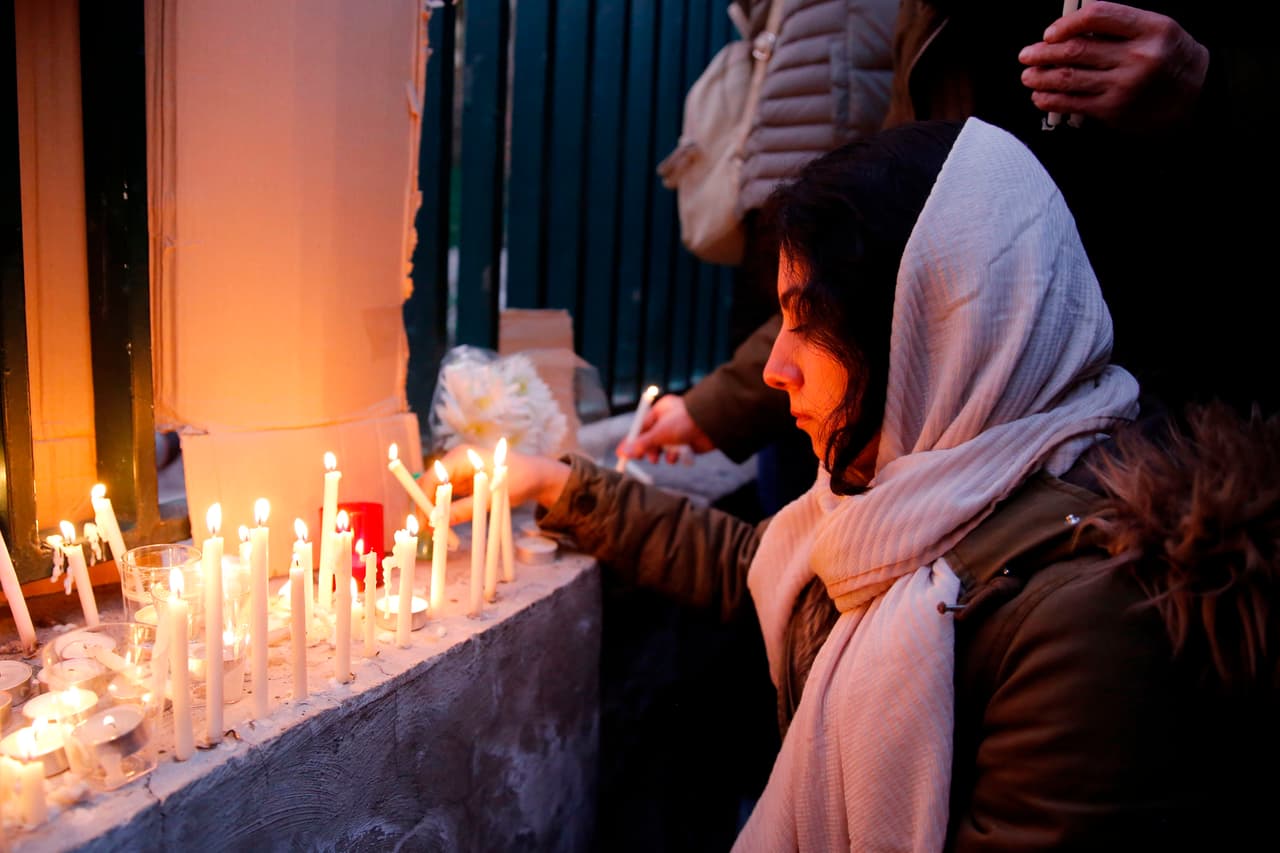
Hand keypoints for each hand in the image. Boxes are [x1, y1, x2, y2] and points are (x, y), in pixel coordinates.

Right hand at [424, 445, 571, 525]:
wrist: (536, 476)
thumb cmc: (519, 480)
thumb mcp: (492, 497)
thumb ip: (465, 508)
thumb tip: (439, 521)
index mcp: (460, 457)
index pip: (431, 478)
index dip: (424, 500)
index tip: (424, 522)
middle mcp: (455, 462)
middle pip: (429, 486)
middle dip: (426, 508)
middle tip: (427, 533)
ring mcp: (458, 472)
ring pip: (436, 493)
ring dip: (434, 512)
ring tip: (436, 534)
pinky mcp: (463, 482)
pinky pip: (446, 497)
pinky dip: (444, 511)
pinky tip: (445, 527)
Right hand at [616, 394, 714, 463]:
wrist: (713, 425)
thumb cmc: (685, 422)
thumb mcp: (659, 433)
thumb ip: (641, 444)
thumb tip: (623, 453)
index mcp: (660, 410)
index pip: (641, 427)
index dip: (632, 441)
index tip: (623, 454)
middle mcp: (669, 420)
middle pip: (651, 439)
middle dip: (648, 450)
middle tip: (644, 459)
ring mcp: (679, 431)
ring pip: (663, 448)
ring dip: (662, 454)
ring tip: (663, 457)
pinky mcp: (688, 442)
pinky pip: (675, 453)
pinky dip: (675, 456)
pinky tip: (678, 456)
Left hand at [1018, 2, 1208, 130]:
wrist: (1199, 100)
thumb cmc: (1172, 61)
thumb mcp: (1158, 31)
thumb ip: (1120, 27)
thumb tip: (1071, 28)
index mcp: (1150, 28)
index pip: (1097, 16)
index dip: (1066, 23)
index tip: (1049, 33)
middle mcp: (1138, 56)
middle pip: (1076, 50)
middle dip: (1043, 53)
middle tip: (1026, 55)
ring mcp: (1125, 85)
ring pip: (1069, 78)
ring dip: (1041, 77)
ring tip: (1028, 76)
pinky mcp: (1114, 110)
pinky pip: (1073, 103)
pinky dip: (1050, 100)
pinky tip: (1041, 96)